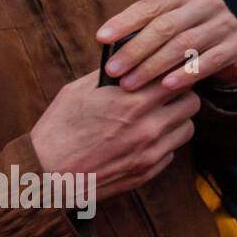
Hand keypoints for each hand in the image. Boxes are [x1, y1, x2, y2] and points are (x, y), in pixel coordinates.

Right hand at [30, 71, 199, 201]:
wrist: (45, 175)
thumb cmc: (58, 130)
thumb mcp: (78, 92)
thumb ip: (111, 75)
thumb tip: (130, 62)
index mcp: (133, 102)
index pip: (178, 79)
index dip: (174, 74)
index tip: (169, 74)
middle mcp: (148, 127)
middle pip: (191, 103)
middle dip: (181, 96)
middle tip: (167, 95)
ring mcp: (150, 152)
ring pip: (187, 129)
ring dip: (176, 121)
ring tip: (158, 118)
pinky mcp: (147, 172)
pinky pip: (172, 152)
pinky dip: (164, 144)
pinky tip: (145, 140)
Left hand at [97, 0, 236, 91]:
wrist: (234, 48)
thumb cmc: (189, 37)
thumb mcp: (169, 25)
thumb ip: (145, 28)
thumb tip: (106, 43)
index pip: (151, 6)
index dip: (124, 22)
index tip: (101, 38)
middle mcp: (207, 3)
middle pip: (166, 26)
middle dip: (135, 50)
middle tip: (113, 70)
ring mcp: (225, 23)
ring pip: (185, 44)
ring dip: (154, 66)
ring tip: (131, 83)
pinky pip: (209, 61)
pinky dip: (186, 74)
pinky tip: (166, 86)